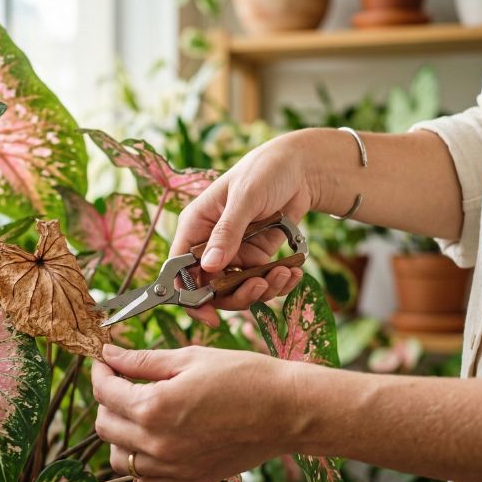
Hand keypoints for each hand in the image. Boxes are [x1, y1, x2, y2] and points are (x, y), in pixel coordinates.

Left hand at [93, 344, 300, 481]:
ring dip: (119, 432)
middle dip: (106, 399)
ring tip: (139, 411)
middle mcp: (156, 444)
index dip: (100, 371)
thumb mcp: (190, 358)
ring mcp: (171, 468)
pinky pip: (143, 478)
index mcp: (154, 407)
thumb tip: (109, 355)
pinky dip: (139, 459)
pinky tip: (156, 438)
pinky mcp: (186, 481)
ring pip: (118, 457)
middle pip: (104, 425)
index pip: (104, 392)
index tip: (107, 361)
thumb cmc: (244, 377)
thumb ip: (143, 360)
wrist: (286, 411)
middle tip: (123, 381)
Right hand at [173, 132, 314, 325]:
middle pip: (211, 287)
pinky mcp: (257, 257)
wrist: (300, 167)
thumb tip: (210, 267)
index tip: (209, 314)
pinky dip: (278, 282)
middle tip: (260, 286)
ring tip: (284, 273)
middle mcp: (211, 244)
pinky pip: (261, 281)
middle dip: (236, 294)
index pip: (181, 269)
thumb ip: (227, 233)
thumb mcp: (244, 198)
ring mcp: (234, 253)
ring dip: (262, 289)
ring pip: (238, 289)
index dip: (189, 296)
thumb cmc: (265, 171)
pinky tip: (293, 272)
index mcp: (196, 226)